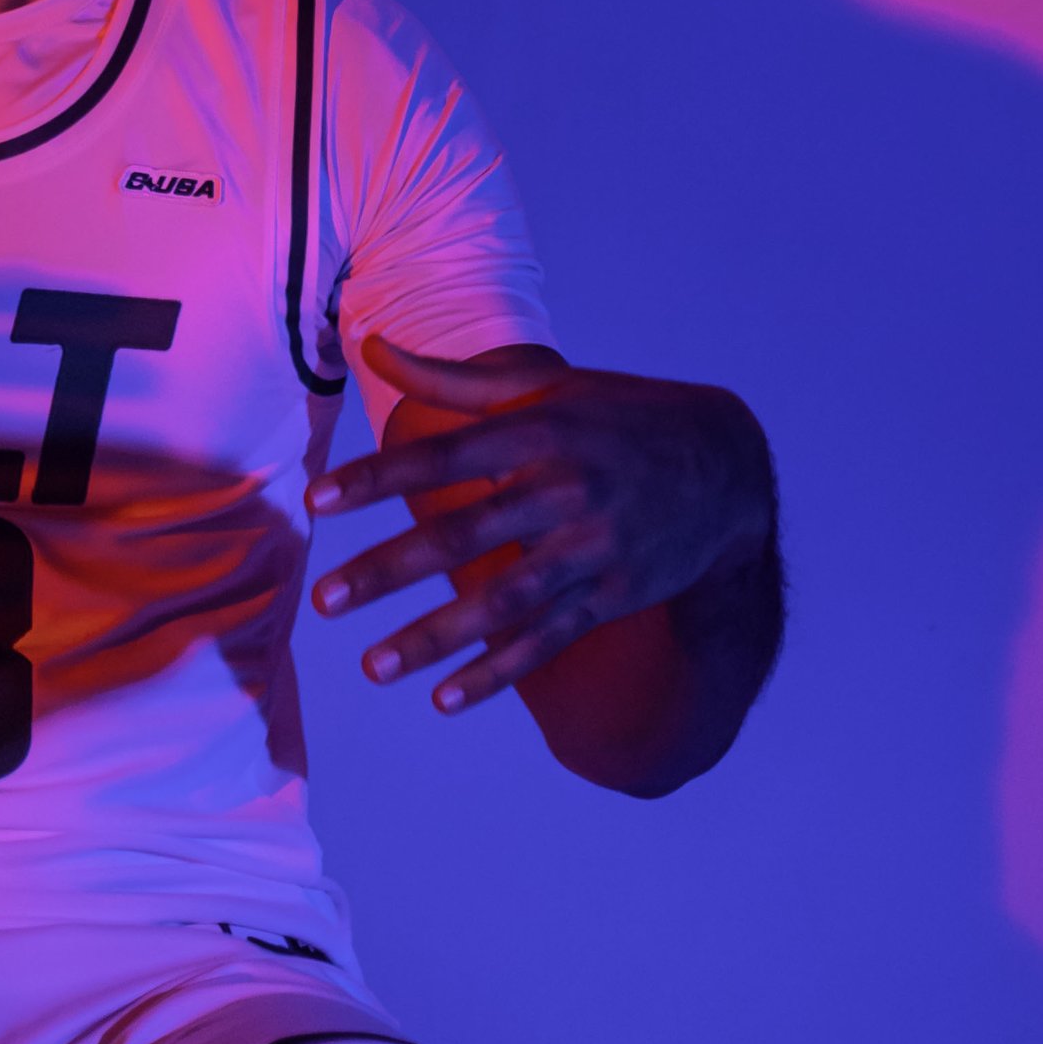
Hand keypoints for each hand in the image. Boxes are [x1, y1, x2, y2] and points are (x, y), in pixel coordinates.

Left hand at [308, 336, 775, 716]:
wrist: (726, 468)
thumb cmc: (616, 417)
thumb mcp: (542, 389)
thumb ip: (452, 378)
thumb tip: (373, 344)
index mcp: (537, 432)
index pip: (441, 458)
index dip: (377, 480)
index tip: (317, 502)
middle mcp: (561, 492)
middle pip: (462, 537)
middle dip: (388, 571)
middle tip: (323, 600)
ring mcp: (589, 551)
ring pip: (502, 604)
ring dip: (434, 638)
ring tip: (372, 666)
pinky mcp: (612, 597)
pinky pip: (547, 641)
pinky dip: (498, 674)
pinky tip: (445, 698)